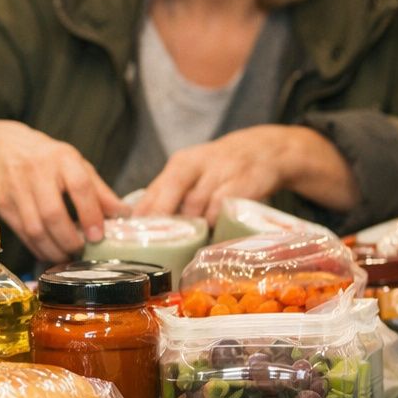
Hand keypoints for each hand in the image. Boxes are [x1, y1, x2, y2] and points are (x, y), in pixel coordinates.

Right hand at [0, 120, 126, 264]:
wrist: (1, 148)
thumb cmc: (46, 159)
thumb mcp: (76, 165)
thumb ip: (99, 191)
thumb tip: (124, 215)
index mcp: (62, 159)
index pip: (79, 187)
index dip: (91, 214)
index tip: (98, 236)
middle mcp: (36, 172)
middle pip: (53, 214)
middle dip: (70, 240)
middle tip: (81, 251)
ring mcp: (16, 189)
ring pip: (35, 229)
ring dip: (53, 250)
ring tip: (66, 257)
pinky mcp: (2, 204)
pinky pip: (22, 234)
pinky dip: (37, 248)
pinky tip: (49, 252)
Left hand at [132, 125, 359, 223]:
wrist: (267, 150)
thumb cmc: (221, 168)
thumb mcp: (193, 173)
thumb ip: (169, 193)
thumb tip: (138, 222)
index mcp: (181, 164)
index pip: (154, 190)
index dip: (142, 215)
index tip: (130, 237)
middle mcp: (199, 164)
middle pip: (172, 192)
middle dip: (160, 219)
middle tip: (153, 245)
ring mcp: (223, 172)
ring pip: (197, 204)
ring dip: (189, 227)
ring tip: (180, 247)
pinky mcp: (245, 183)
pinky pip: (223, 208)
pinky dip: (214, 224)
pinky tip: (209, 237)